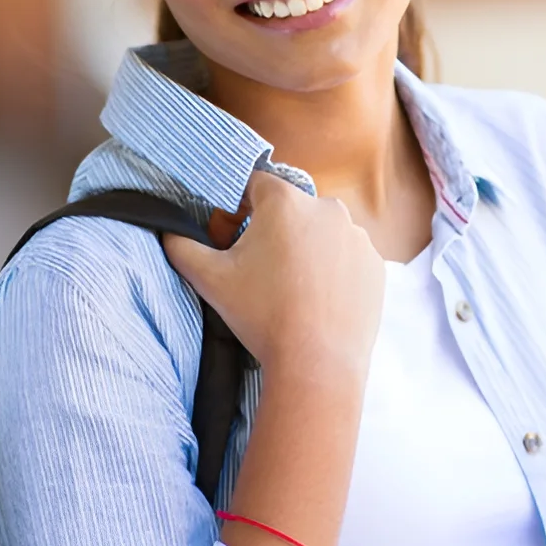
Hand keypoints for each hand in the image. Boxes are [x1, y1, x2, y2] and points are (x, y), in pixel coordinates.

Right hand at [161, 168, 385, 374]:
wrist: (317, 362)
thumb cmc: (261, 315)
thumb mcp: (208, 278)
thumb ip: (181, 245)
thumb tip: (170, 231)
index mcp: (286, 202)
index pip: (256, 184)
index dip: (239, 206)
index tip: (232, 234)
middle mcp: (329, 208)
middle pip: (292, 208)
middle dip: (273, 230)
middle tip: (259, 269)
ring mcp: (358, 236)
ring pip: (322, 233)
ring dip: (305, 249)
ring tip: (290, 289)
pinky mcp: (375, 264)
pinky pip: (347, 257)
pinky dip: (333, 270)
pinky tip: (317, 299)